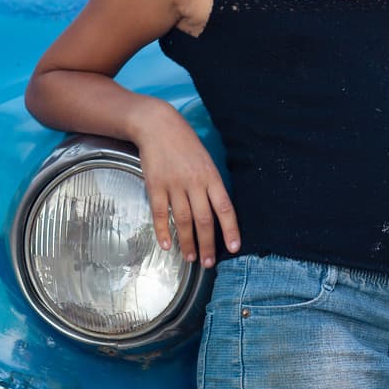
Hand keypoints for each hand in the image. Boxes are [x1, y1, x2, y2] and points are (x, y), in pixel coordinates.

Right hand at [137, 100, 239, 267]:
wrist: (158, 125)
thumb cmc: (185, 143)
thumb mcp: (206, 159)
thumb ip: (211, 184)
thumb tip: (218, 210)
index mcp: (211, 176)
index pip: (225, 208)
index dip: (230, 230)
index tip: (234, 248)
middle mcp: (194, 182)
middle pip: (204, 220)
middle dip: (207, 245)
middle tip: (208, 263)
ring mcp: (174, 184)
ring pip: (183, 220)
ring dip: (187, 243)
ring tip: (190, 258)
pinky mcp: (155, 185)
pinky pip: (161, 213)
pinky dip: (163, 231)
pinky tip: (166, 245)